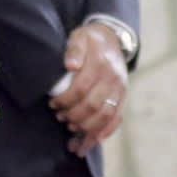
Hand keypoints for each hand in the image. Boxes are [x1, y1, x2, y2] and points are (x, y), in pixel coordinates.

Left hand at [50, 24, 127, 155]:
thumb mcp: (79, 36)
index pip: (81, 88)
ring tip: (71, 127)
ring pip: (106, 116)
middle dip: (74, 115)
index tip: (53, 104)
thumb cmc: (90, 39)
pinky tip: (93, 140)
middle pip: (93, 105)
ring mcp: (121, 90)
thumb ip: (74, 49)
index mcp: (101, 64)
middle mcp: (114, 79)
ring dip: (87, 127)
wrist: (112, 37)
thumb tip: (70, 65)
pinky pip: (118, 118)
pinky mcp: (124, 97)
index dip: (65, 100)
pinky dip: (106, 131)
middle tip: (59, 116)